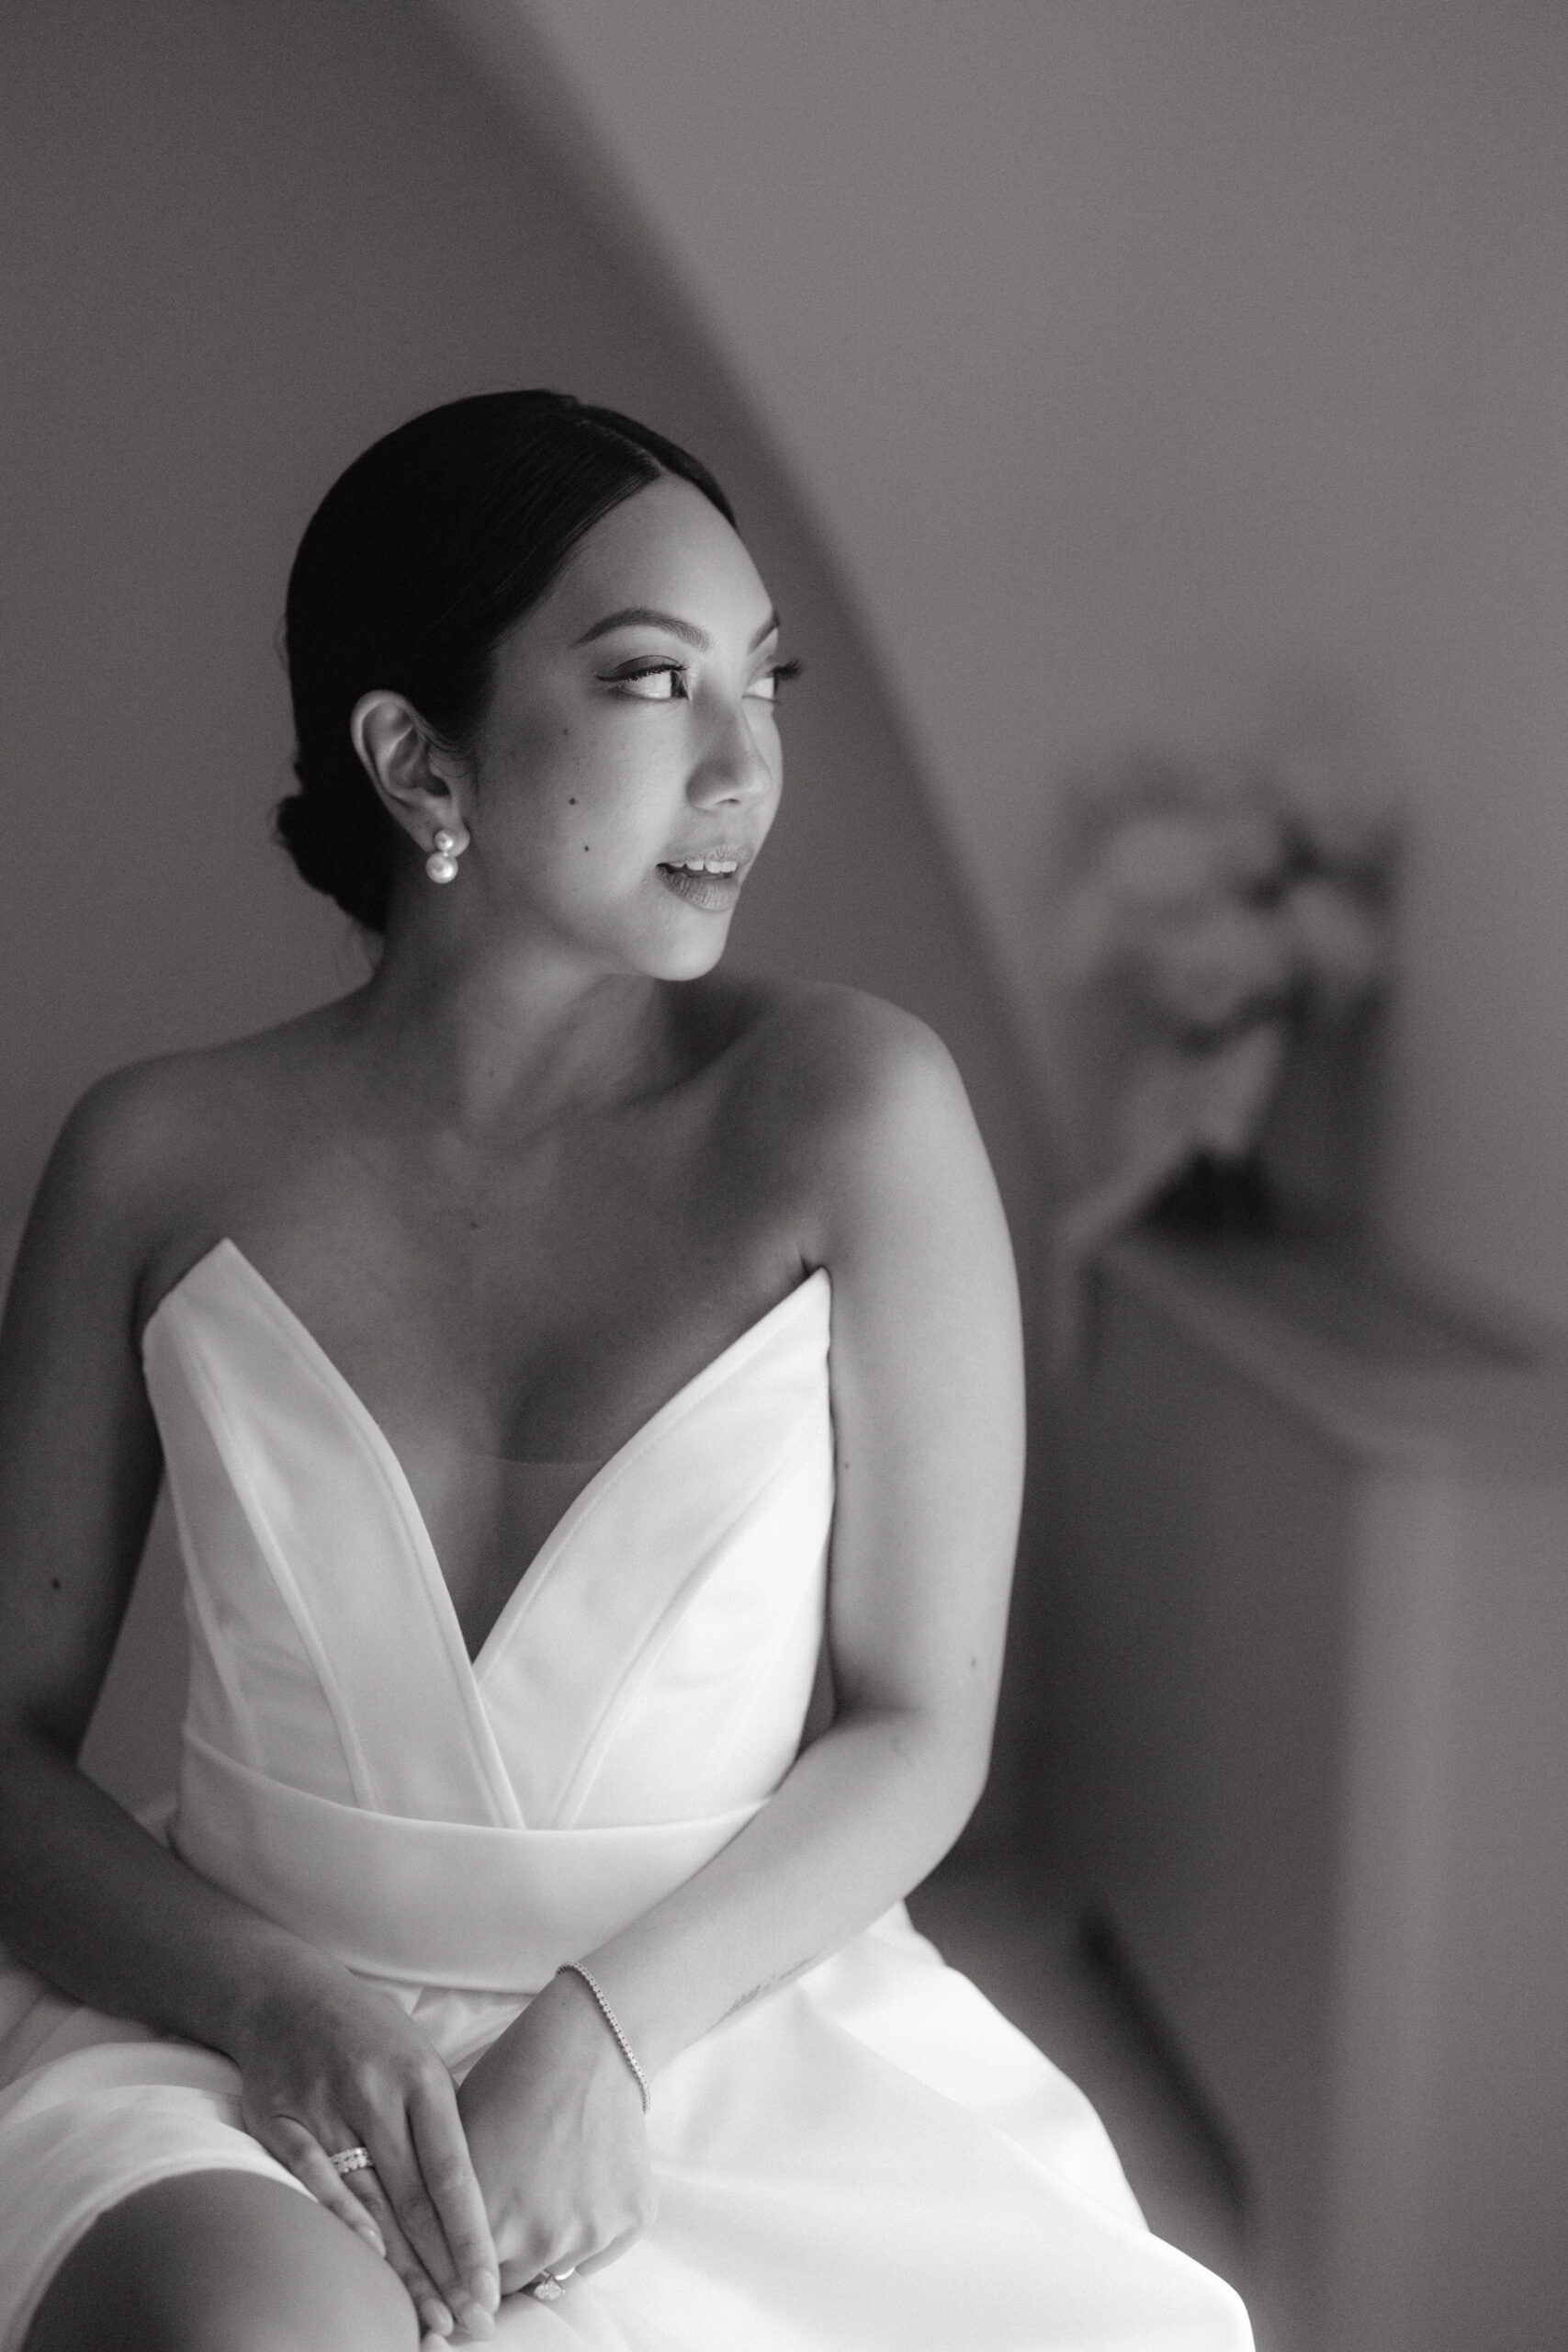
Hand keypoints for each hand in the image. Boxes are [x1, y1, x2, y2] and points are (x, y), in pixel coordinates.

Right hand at [231, 1956, 499, 2340]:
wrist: (285, 1992)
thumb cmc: (369, 2033)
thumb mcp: (420, 2057)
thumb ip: (441, 2122)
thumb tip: (475, 2199)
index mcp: (420, 2078)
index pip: (453, 2172)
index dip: (472, 2236)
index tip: (491, 2289)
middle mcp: (374, 2094)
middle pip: (413, 2199)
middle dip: (442, 2270)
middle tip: (468, 2326)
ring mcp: (324, 2107)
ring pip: (368, 2202)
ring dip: (398, 2268)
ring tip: (426, 2321)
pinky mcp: (279, 2120)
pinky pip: (310, 2179)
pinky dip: (338, 2221)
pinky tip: (365, 2261)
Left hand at [457, 1968, 654, 2297]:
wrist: (586, 2043)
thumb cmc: (510, 2083)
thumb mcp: (457, 2143)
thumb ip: (445, 2211)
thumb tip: (432, 2259)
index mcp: (487, 2223)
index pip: (465, 2285)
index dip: (463, 2268)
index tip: (466, 2259)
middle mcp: (540, 2241)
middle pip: (512, 2283)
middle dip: (504, 2258)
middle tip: (510, 2212)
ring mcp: (591, 2233)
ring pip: (558, 2270)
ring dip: (548, 2245)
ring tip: (545, 2191)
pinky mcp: (632, 2220)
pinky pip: (601, 2252)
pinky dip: (589, 2228)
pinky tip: (580, 2183)